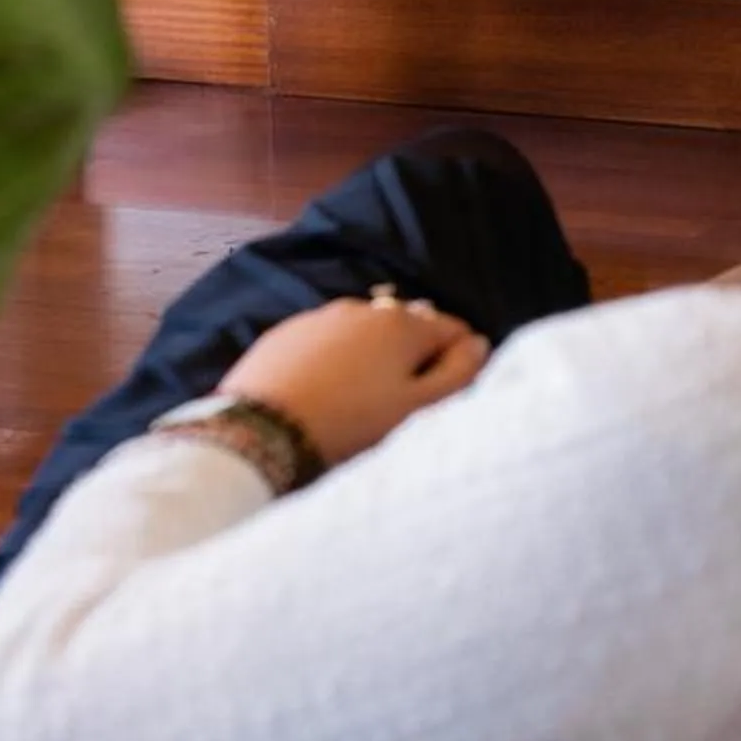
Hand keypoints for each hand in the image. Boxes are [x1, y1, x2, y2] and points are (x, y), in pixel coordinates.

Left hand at [217, 297, 489, 466]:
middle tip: (401, 404)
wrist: (261, 432)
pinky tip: (324, 392)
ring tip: (360, 400)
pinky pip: (324, 342)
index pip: (454, 330)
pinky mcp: (284, 334)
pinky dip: (333, 360)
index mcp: (403, 324)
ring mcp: (320, 317)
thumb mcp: (416, 409)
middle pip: (407, 328)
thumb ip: (458, 373)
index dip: (458, 361)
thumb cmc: (350, 424)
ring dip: (373, 356)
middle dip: (414, 357)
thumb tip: (479, 343)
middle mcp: (364, 308)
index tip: (444, 396)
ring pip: (364, 333)